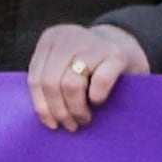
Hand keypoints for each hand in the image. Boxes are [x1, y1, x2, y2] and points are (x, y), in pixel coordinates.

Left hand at [29, 21, 148, 131]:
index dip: (42, 106)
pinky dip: (96, 98)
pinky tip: (97, 103)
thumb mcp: (63, 66)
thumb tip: (43, 115)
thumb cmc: (89, 67)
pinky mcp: (115, 53)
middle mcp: (69, 36)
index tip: (52, 123)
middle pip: (51, 83)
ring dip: (76, 109)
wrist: (126, 47)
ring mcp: (93, 42)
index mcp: (51, 39)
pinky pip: (99, 83)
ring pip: (71, 85)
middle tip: (70, 125)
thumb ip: (50, 82)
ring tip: (83, 119)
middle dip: (59, 111)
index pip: (35, 78)